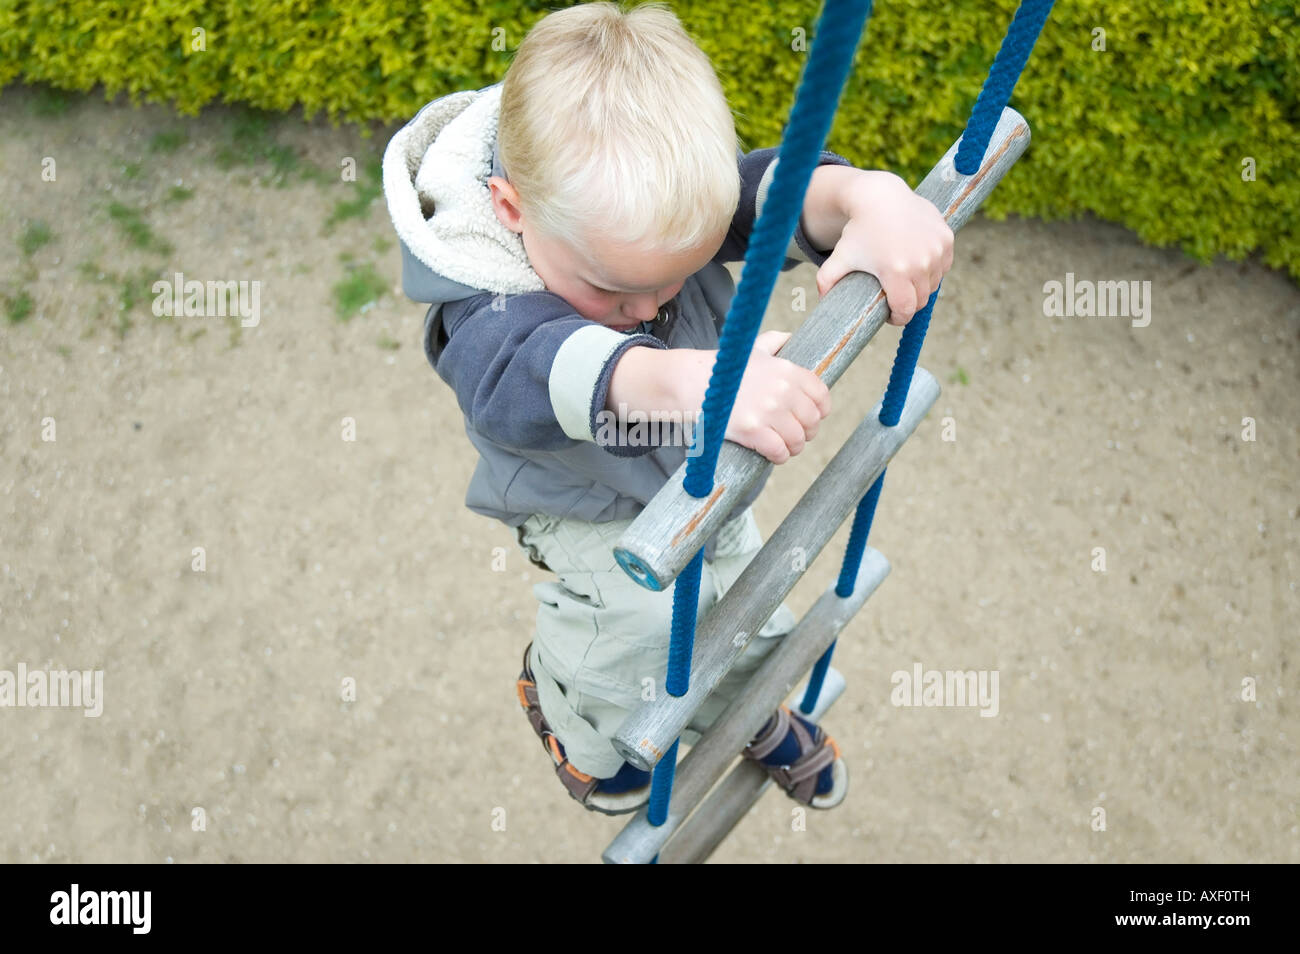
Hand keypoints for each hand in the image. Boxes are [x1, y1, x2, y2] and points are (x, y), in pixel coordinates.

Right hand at [722, 330, 830, 463]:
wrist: (690, 382)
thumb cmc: (723, 369)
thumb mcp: (752, 349)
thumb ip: (774, 342)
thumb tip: (789, 337)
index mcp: (787, 370)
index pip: (821, 396)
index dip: (819, 411)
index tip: (809, 418)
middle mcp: (782, 389)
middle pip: (812, 421)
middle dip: (805, 432)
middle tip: (793, 435)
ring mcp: (768, 410)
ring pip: (797, 439)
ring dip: (792, 447)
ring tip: (782, 446)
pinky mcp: (752, 430)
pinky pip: (779, 451)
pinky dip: (779, 456)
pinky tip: (771, 453)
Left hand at [814, 171, 953, 325]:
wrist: (880, 196)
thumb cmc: (858, 230)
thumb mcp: (839, 257)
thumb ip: (826, 281)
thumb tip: (821, 302)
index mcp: (897, 271)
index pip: (906, 310)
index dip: (898, 317)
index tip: (891, 315)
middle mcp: (922, 262)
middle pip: (921, 300)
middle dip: (909, 303)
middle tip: (896, 297)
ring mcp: (937, 249)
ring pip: (934, 283)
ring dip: (922, 286)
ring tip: (906, 279)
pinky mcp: (946, 238)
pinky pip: (943, 265)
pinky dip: (933, 268)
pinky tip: (919, 262)